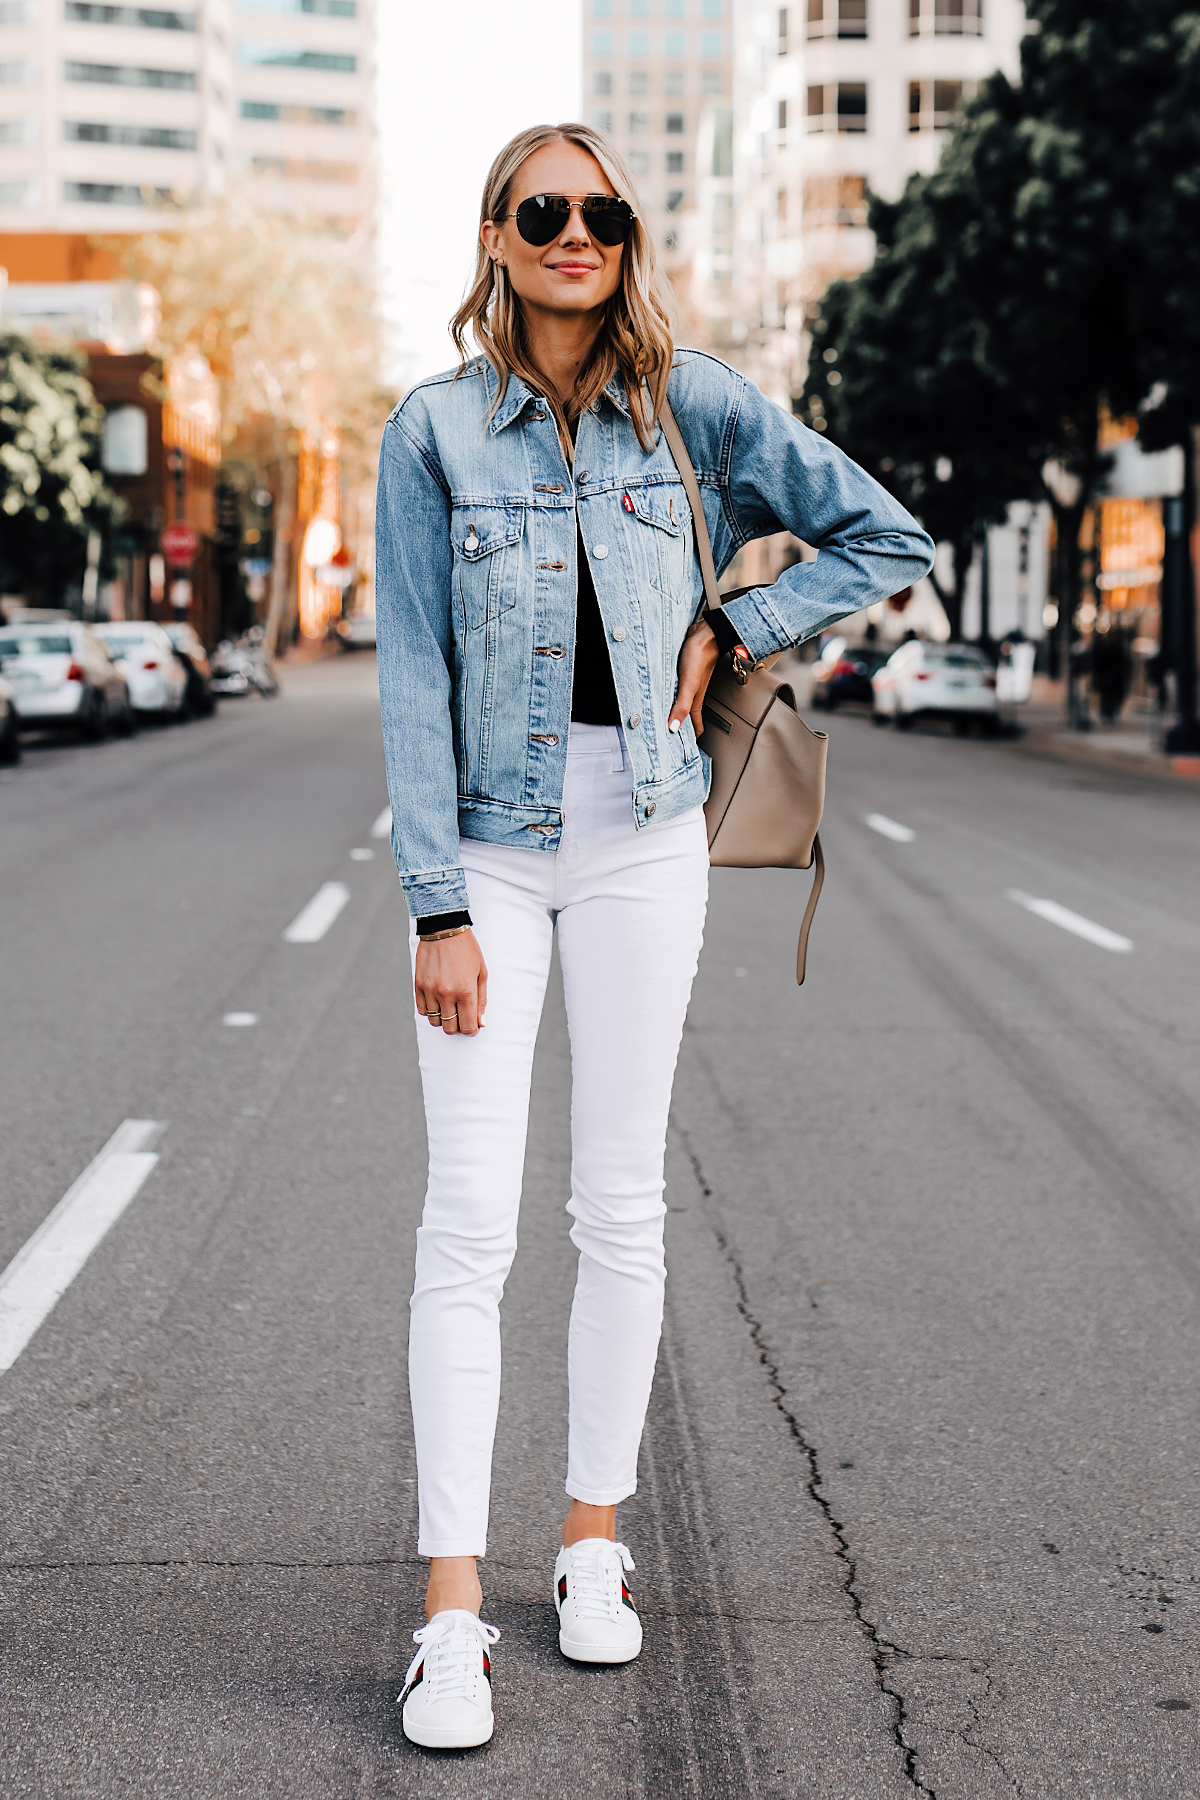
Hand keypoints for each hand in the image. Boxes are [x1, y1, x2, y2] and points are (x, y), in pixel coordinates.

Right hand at [415, 930, 487, 1035]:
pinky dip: (431, 1011)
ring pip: (435, 1021)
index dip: (471, 1030)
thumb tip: (480, 1023)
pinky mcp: (418, 986)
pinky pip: (423, 1010)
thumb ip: (481, 1000)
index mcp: (466, 991)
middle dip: (458, 1026)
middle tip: (461, 1016)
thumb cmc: (467, 950)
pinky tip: (438, 1001)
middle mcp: (447, 994)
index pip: (467, 1027)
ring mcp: (430, 991)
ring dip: (443, 1019)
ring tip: (450, 1007)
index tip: (472, 1026)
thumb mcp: (481, 972)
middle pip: (450, 1028)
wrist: (443, 929)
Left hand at [669, 619, 719, 739]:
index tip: (680, 755)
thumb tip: (673, 728)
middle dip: (679, 730)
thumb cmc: (698, 656)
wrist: (705, 633)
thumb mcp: (688, 684)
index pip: (693, 728)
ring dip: (674, 714)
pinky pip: (675, 691)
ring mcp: (687, 684)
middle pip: (686, 718)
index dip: (688, 741)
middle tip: (669, 742)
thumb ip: (682, 706)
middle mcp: (692, 695)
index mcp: (695, 701)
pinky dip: (670, 698)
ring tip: (664, 723)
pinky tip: (662, 696)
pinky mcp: (682, 673)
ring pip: (681, 704)